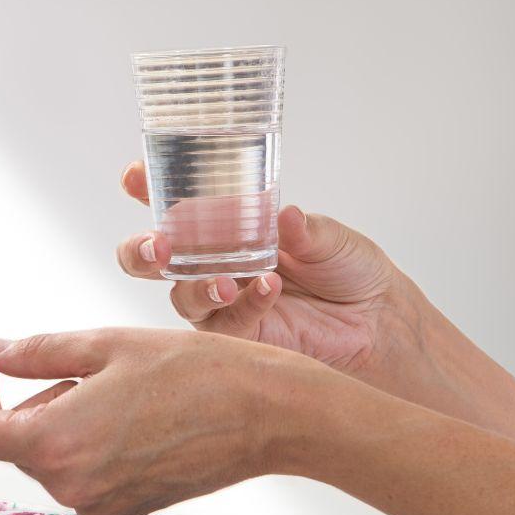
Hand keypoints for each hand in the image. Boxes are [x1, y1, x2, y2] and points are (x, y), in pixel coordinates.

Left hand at [0, 327, 321, 514]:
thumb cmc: (192, 370)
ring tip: (121, 387)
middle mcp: (71, 487)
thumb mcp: (103, 345)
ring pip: (51, 453)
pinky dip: (90, 438)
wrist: (268, 414)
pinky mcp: (126, 509)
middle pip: (17, 439)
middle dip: (32, 396)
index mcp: (56, 444)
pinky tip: (136, 414)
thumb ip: (32, 352)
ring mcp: (100, 504)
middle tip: (85, 365)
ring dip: (64, 415)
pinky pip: (83, 470)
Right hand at [116, 161, 416, 380]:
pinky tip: (270, 290)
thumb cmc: (348, 269)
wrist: (379, 321)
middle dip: (141, 251)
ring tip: (226, 281)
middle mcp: (212, 263)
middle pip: (150, 260)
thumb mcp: (330, 238)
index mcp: (225, 227)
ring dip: (196, 285)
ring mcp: (221, 301)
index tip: (135, 176)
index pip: (175, 205)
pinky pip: (225, 324)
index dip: (146, 189)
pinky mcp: (238, 337)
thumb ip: (304, 229)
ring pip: (180, 295)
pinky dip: (246, 304)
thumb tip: (285, 216)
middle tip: (158, 246)